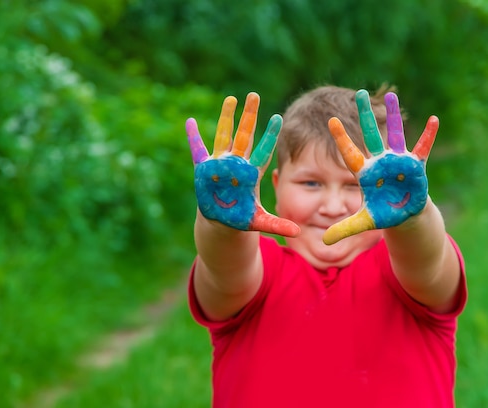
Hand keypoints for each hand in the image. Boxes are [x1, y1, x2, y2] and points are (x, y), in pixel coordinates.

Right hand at [186, 92, 299, 236]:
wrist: (223, 221)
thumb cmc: (242, 219)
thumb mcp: (260, 222)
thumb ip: (277, 225)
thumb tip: (297, 232)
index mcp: (251, 174)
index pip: (263, 150)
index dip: (269, 135)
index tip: (278, 117)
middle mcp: (237, 164)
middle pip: (244, 136)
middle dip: (249, 116)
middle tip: (254, 95)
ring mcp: (220, 164)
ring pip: (224, 136)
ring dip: (227, 118)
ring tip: (231, 99)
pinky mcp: (205, 170)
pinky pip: (198, 151)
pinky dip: (194, 137)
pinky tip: (190, 122)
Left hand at [323, 90, 437, 244]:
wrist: (403, 215)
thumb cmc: (382, 214)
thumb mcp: (363, 223)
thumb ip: (344, 229)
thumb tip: (325, 243)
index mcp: (365, 173)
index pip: (350, 153)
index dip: (342, 138)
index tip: (331, 120)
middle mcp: (380, 162)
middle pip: (371, 135)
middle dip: (365, 115)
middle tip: (358, 93)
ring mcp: (398, 162)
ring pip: (396, 135)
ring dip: (394, 117)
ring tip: (392, 96)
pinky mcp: (416, 166)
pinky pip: (422, 148)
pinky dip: (428, 135)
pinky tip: (433, 119)